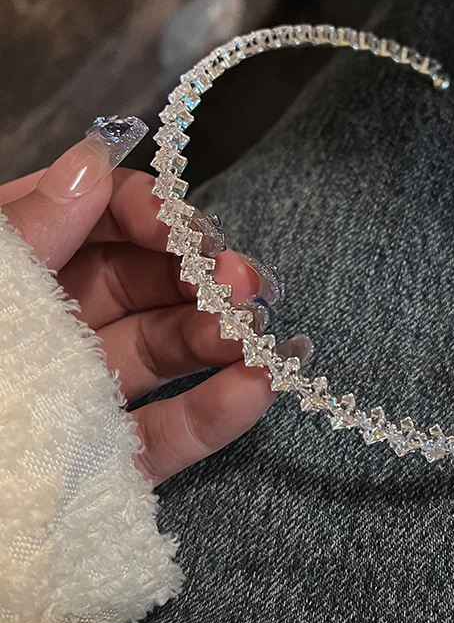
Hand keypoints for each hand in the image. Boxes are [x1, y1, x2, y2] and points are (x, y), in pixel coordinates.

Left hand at [0, 121, 304, 485]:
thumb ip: (24, 233)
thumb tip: (93, 161)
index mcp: (12, 265)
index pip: (93, 215)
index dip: (148, 213)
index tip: (186, 229)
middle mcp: (50, 320)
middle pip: (142, 280)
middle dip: (200, 275)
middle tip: (244, 282)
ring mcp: (77, 391)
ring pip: (162, 350)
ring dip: (220, 335)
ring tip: (261, 333)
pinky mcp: (100, 461)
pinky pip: (163, 431)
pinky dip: (214, 410)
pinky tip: (258, 387)